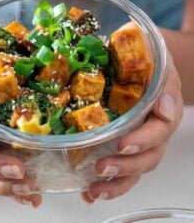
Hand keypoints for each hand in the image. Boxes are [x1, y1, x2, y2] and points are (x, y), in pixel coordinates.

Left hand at [81, 27, 183, 202]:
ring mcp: (138, 141)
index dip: (143, 141)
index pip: (160, 131)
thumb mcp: (158, 60)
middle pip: (148, 158)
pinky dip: (106, 184)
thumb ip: (163, 81)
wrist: (144, 64)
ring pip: (134, 170)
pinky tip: (89, 192)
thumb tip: (164, 105)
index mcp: (163, 110)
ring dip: (115, 183)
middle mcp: (153, 131)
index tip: (123, 145)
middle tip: (102, 168)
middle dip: (126, 167)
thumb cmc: (149, 61)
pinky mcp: (122, 146)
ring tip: (93, 191)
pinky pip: (120, 169)